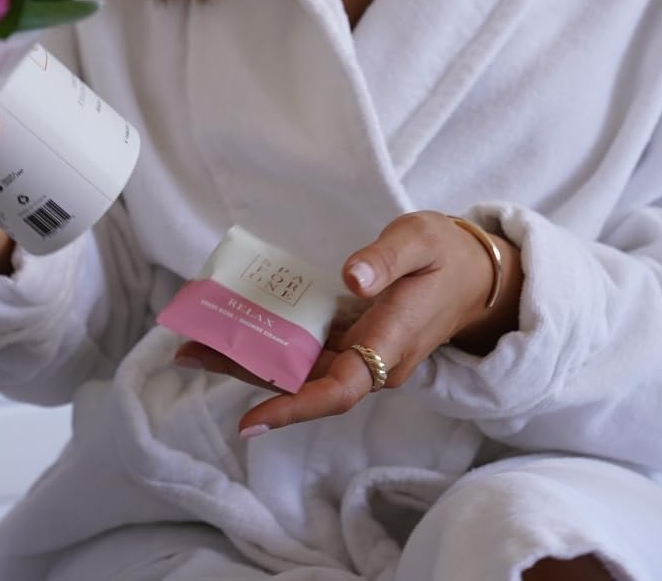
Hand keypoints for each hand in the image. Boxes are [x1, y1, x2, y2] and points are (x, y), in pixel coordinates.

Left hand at [173, 211, 520, 438]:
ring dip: (249, 359)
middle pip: (303, 382)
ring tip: (194, 343)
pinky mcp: (354, 340)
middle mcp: (371, 360)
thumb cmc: (446, 256)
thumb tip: (350, 277)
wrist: (475, 274)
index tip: (251, 419)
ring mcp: (361, 353)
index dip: (294, 407)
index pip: (339, 389)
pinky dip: (271, 343)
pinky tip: (237, 328)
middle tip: (186, 354)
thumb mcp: (419, 242)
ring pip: (299, 369)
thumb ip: (385, 260)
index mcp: (390, 344)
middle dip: (245, 374)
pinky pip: (307, 350)